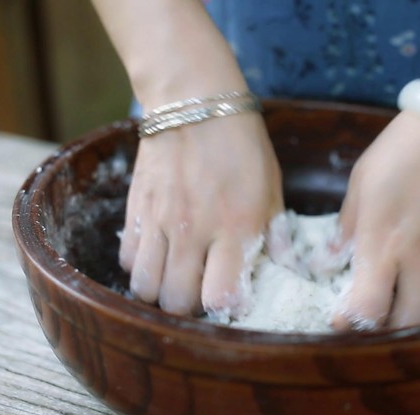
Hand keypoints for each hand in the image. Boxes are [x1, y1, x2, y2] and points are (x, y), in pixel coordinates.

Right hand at [119, 112, 282, 316]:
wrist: (193, 101)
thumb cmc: (240, 144)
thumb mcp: (271, 188)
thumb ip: (277, 235)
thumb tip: (292, 270)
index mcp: (235, 227)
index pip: (220, 297)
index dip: (225, 308)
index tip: (232, 300)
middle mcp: (193, 231)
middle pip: (176, 302)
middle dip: (189, 307)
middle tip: (201, 291)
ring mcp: (159, 222)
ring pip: (144, 287)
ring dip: (161, 291)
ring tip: (176, 278)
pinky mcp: (136, 209)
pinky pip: (127, 259)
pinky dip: (140, 266)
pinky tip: (158, 254)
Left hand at [333, 111, 419, 328]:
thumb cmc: (407, 150)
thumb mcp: (363, 182)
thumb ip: (346, 230)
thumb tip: (326, 264)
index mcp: (385, 242)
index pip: (369, 307)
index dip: (352, 324)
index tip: (341, 323)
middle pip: (410, 326)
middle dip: (389, 339)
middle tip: (374, 333)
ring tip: (407, 332)